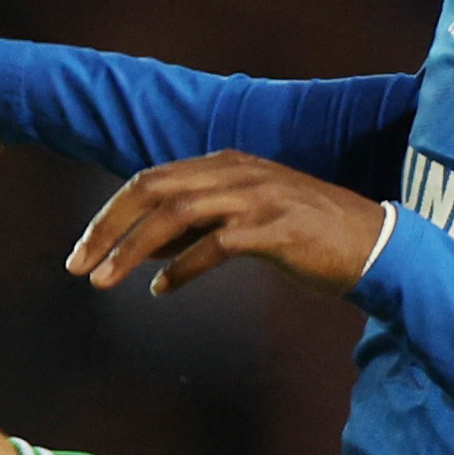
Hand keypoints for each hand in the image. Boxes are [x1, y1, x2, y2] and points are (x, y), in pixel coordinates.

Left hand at [69, 152, 387, 297]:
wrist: (376, 247)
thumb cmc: (309, 240)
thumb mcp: (246, 225)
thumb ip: (198, 228)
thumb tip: (145, 249)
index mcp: (227, 165)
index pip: (151, 180)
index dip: (110, 215)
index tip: (82, 251)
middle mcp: (237, 173)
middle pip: (152, 191)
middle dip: (106, 229)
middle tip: (77, 267)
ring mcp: (257, 197)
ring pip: (175, 216)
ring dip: (131, 250)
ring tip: (104, 281)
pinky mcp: (275, 229)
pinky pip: (214, 244)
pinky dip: (181, 268)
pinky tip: (161, 289)